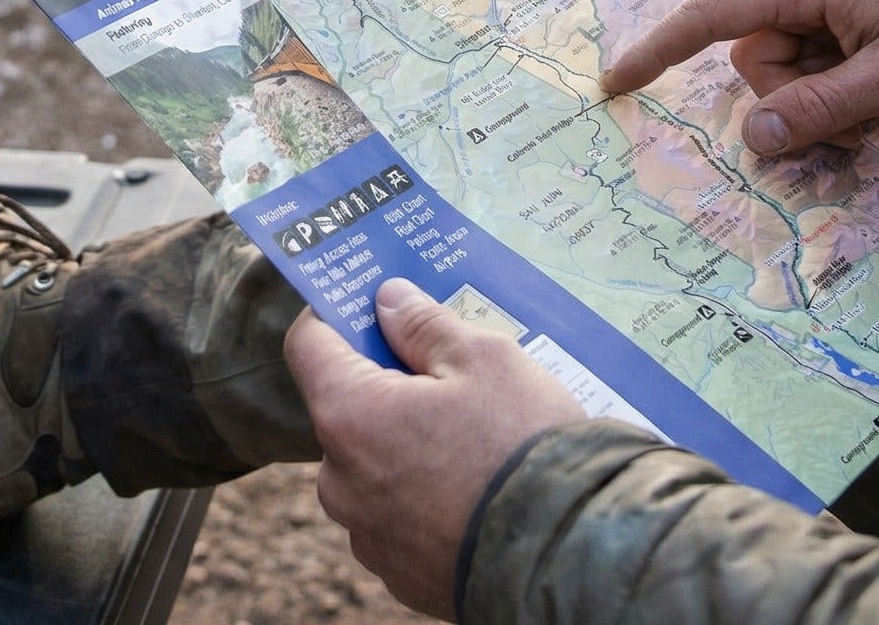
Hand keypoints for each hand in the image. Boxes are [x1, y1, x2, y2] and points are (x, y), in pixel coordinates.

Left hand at [284, 277, 586, 618]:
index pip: (308, 343)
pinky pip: (399, 514)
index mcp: (350, 416)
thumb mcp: (484, 359)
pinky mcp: (399, 577)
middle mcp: (341, 482)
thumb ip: (424, 324)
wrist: (569, 558)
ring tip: (476, 437)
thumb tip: (388, 301)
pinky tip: (477, 486)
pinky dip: (426, 494)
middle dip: (388, 382)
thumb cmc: (522, 447)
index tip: (371, 302)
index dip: (336, 313)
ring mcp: (368, 536)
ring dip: (409, 442)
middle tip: (448, 372)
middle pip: (347, 406)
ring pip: (374, 464)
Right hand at [600, 0, 878, 153]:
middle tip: (859, 114)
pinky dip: (833, 69)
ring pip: (784, 52)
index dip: (659, 51)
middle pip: (757, 52)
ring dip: (820, 87)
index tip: (615, 84)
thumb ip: (818, 110)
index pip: (713, 15)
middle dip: (794, 94)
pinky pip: (810, 38)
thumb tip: (750, 138)